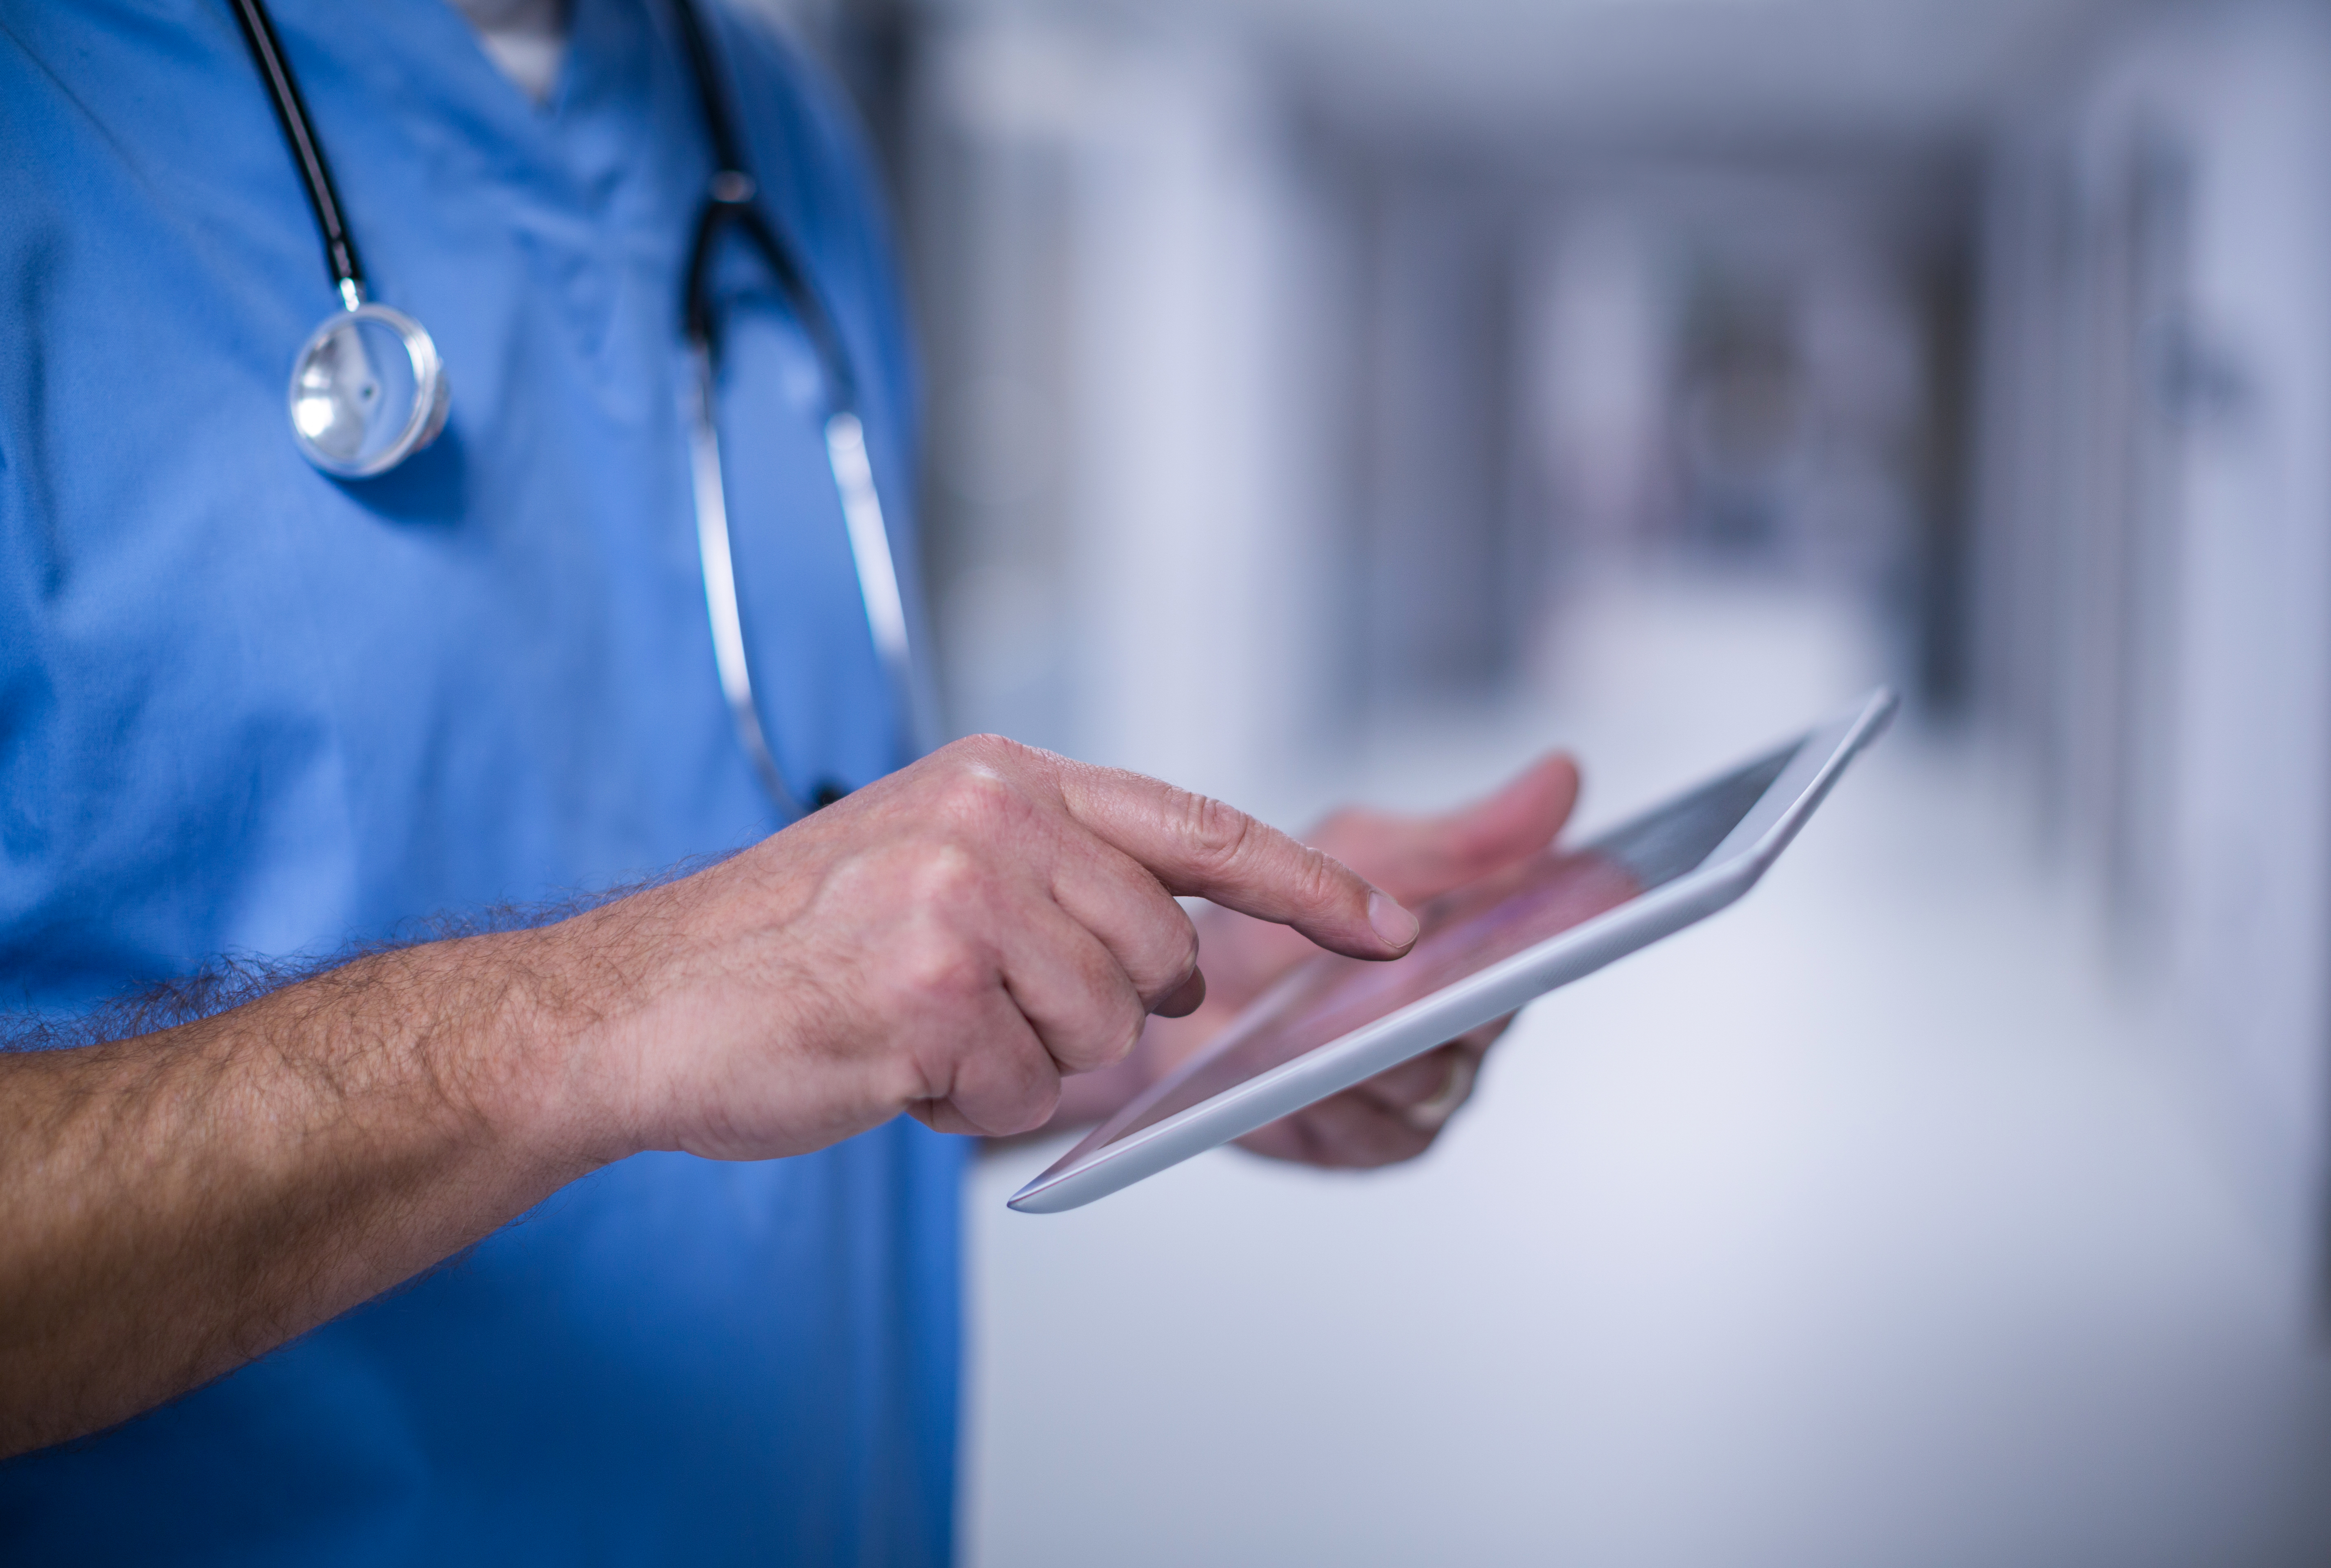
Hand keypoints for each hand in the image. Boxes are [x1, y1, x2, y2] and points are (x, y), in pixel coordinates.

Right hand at [556, 735, 1423, 1159]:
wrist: (641, 1001)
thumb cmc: (787, 945)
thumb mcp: (932, 858)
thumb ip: (1059, 879)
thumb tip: (1181, 950)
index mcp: (1005, 780)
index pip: (1197, 828)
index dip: (1308, 886)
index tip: (1392, 926)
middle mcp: (994, 821)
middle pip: (1159, 960)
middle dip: (1095, 1014)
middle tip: (986, 1010)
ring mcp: (962, 899)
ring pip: (1100, 1035)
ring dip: (1018, 1065)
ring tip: (919, 1031)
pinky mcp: (929, 988)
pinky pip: (1020, 1093)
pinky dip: (963, 1107)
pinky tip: (889, 1066)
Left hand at [1110, 753, 1579, 1168]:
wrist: (1177, 995)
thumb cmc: (1277, 919)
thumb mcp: (1365, 852)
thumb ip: (1463, 835)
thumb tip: (1564, 775)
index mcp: (1486, 951)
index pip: (1547, 941)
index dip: (1565, 922)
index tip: (1589, 896)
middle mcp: (1469, 1029)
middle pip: (1488, 1017)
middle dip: (1454, 988)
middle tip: (1415, 957)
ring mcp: (1426, 1092)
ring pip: (1430, 1077)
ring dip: (1382, 1045)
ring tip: (1339, 1015)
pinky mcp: (1372, 1144)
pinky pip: (1373, 1129)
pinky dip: (1337, 1098)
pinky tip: (1307, 1076)